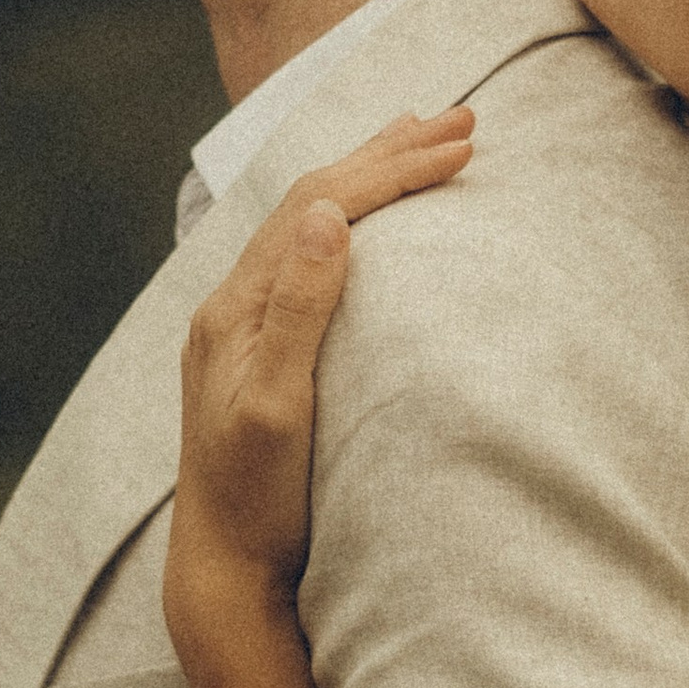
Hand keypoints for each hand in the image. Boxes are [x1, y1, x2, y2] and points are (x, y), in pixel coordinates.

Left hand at [166, 109, 473, 622]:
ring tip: (421, 136)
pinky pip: (309, 257)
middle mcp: (233, 305)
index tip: (459, 147)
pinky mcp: (260, 351)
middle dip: (388, 153)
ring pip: (310, 222)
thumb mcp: (280, 408)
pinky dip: (352, 219)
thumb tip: (326, 213)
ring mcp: (244, 327)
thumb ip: (300, 311)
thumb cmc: (257, 501)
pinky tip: (370, 219)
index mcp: (237, 308)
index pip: (320, 207)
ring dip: (369, 175)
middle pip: (314, 199)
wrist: (224, 568)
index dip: (390, 171)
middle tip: (463, 119)